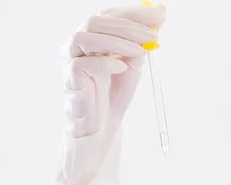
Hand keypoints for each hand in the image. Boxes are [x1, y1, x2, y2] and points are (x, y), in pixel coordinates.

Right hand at [55, 4, 165, 184]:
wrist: (103, 126)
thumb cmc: (113, 94)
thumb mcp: (134, 62)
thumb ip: (142, 39)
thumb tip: (160, 12)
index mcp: (92, 36)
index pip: (108, 14)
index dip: (133, 12)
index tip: (158, 16)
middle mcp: (77, 45)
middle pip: (96, 22)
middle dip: (128, 26)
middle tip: (152, 34)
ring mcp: (69, 61)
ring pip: (84, 37)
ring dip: (116, 41)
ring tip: (139, 51)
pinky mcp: (70, 81)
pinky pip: (80, 65)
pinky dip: (104, 63)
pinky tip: (121, 67)